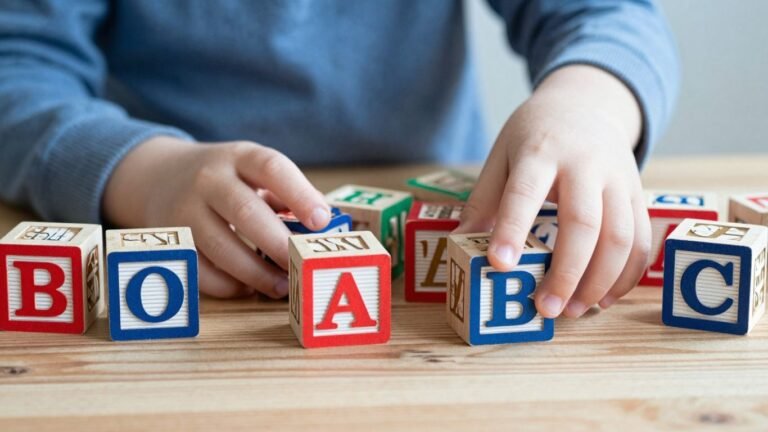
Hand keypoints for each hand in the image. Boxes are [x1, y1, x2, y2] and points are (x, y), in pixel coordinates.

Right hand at [103, 137, 330, 297]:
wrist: (157, 176)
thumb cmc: (225, 178)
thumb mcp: (252, 169)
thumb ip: (288, 192)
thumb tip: (326, 224)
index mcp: (239, 157)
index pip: (272, 168)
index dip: (299, 195)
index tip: (322, 221)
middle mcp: (208, 180)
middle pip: (245, 212)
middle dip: (278, 243)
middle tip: (302, 265)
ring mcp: (185, 210)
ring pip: (221, 247)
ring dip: (256, 273)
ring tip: (282, 286)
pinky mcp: (172, 241)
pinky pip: (201, 270)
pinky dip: (229, 285)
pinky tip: (249, 287)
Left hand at [457, 65, 649, 317]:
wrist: (587, 104)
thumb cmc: (536, 135)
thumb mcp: (501, 153)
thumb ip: (484, 197)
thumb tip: (462, 242)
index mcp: (541, 151)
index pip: (525, 193)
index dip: (512, 230)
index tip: (499, 265)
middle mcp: (586, 164)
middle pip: (583, 223)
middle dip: (566, 272)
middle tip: (545, 309)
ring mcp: (618, 179)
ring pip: (620, 238)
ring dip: (599, 282)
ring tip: (572, 310)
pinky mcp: (638, 195)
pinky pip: (640, 241)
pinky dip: (625, 276)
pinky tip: (603, 299)